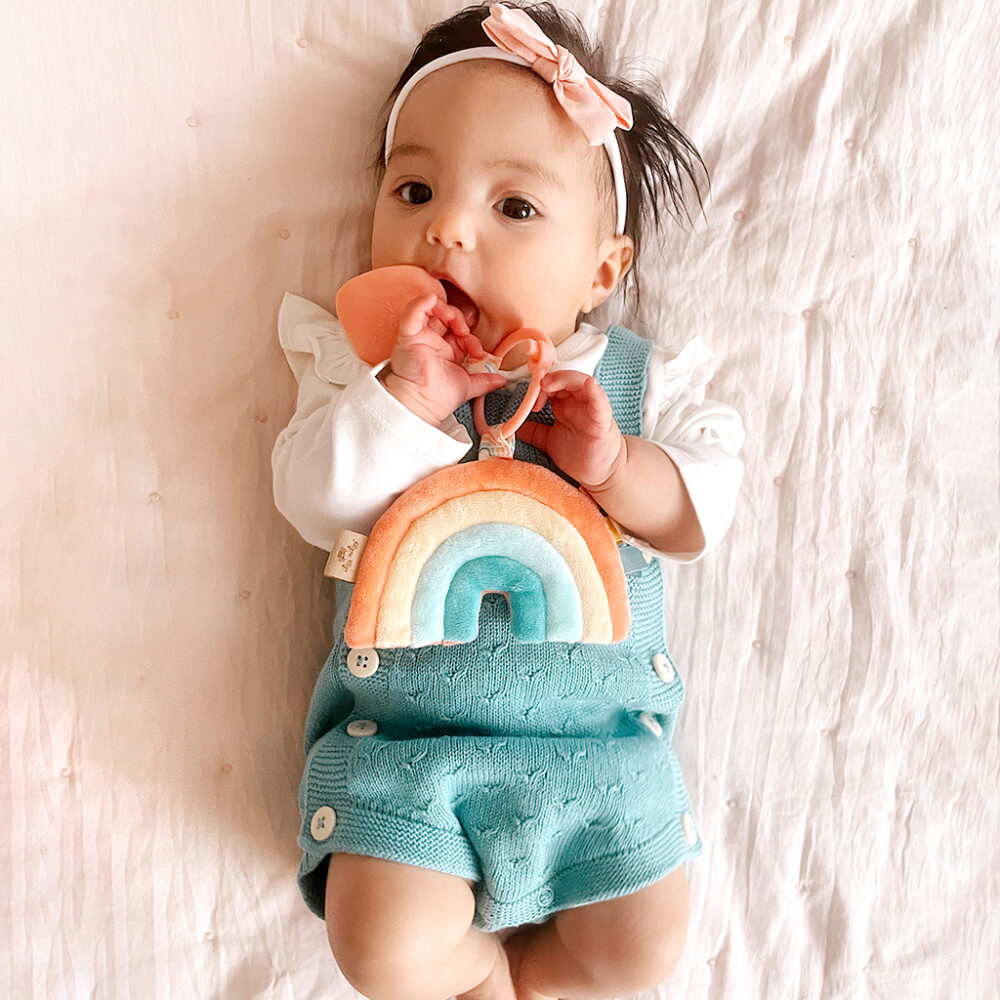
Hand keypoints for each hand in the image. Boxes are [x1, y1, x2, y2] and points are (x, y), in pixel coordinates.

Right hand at [379, 294, 505, 424]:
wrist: (423, 406)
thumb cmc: (437, 398)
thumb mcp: (468, 386)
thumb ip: (485, 381)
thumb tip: (502, 380)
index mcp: (445, 350)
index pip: (459, 331)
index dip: (471, 337)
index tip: (478, 352)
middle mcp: (432, 341)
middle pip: (446, 316)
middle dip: (460, 319)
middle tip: (466, 333)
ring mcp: (419, 337)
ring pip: (431, 309)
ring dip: (446, 310)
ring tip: (455, 323)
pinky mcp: (408, 336)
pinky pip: (411, 313)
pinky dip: (421, 303)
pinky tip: (432, 300)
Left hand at [516, 370, 627, 488]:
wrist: (600, 474)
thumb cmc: (579, 455)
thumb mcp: (549, 441)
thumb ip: (533, 432)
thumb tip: (511, 427)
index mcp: (565, 405)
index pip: (551, 384)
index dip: (538, 387)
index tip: (528, 401)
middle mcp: (578, 402)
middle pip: (564, 378)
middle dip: (548, 379)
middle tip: (537, 387)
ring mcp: (591, 409)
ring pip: (581, 382)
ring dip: (565, 379)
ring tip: (549, 384)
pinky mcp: (603, 420)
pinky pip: (600, 401)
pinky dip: (595, 391)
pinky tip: (590, 384)